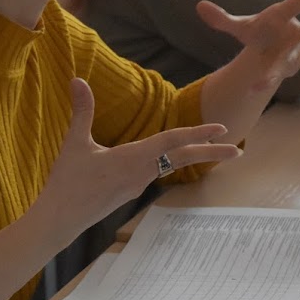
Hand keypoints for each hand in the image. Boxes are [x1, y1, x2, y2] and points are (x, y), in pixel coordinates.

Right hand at [35, 79, 242, 236]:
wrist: (60, 219)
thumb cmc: (67, 182)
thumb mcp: (74, 143)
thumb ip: (81, 110)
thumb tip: (77, 79)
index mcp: (133, 158)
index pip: (173, 141)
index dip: (198, 132)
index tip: (222, 129)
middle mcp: (142, 172)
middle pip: (184, 158)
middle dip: (212, 152)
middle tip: (239, 150)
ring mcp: (138, 184)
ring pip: (171, 164)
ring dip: (192, 155)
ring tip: (212, 148)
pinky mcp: (130, 191)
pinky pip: (156, 172)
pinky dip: (171, 161)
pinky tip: (171, 157)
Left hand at [196, 0, 299, 92]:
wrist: (270, 49)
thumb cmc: (260, 31)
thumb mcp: (241, 26)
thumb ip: (222, 19)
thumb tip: (199, 5)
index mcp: (281, 17)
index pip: (294, 6)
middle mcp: (293, 33)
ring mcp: (293, 52)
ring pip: (288, 61)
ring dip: (274, 72)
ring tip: (262, 82)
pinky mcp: (289, 67)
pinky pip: (278, 74)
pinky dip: (265, 80)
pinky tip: (253, 87)